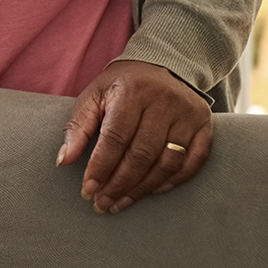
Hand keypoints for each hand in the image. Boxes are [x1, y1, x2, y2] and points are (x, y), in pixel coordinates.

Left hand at [54, 58, 212, 213]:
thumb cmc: (122, 86)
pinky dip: (172, 181)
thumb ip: (78, 127)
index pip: (115, 138)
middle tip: (102, 203)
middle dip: (118, 184)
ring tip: (121, 202)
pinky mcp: (204, 125)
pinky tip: (151, 191)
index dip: (100, 168)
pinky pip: (193, 162)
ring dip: (142, 189)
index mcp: (132, 91)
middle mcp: (164, 102)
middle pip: (141, 155)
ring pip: (167, 163)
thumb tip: (63, 161)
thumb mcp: (95, 96)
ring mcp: (188, 114)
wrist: (164, 64)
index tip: (87, 191)